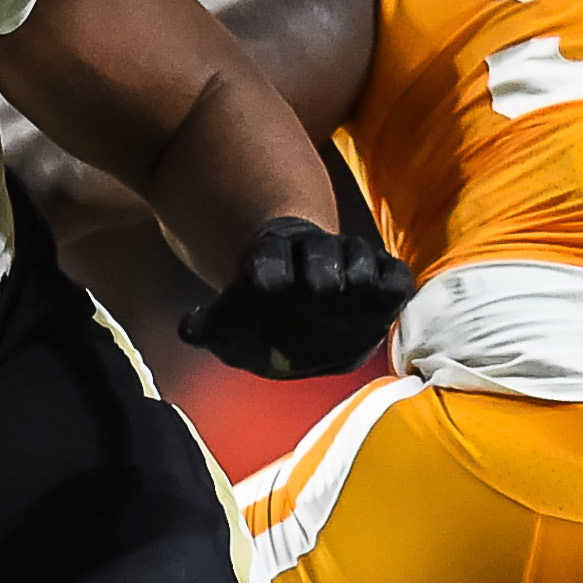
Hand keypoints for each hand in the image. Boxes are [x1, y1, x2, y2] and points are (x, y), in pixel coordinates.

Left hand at [179, 216, 415, 379]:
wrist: (302, 324)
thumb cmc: (262, 325)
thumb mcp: (233, 331)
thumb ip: (210, 328)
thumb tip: (187, 329)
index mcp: (271, 262)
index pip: (269, 257)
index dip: (267, 266)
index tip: (264, 284)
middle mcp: (313, 258)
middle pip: (319, 250)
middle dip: (320, 264)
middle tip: (319, 287)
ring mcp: (350, 265)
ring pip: (358, 254)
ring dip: (359, 269)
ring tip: (357, 287)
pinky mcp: (381, 281)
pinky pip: (394, 275)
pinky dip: (396, 282)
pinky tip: (393, 297)